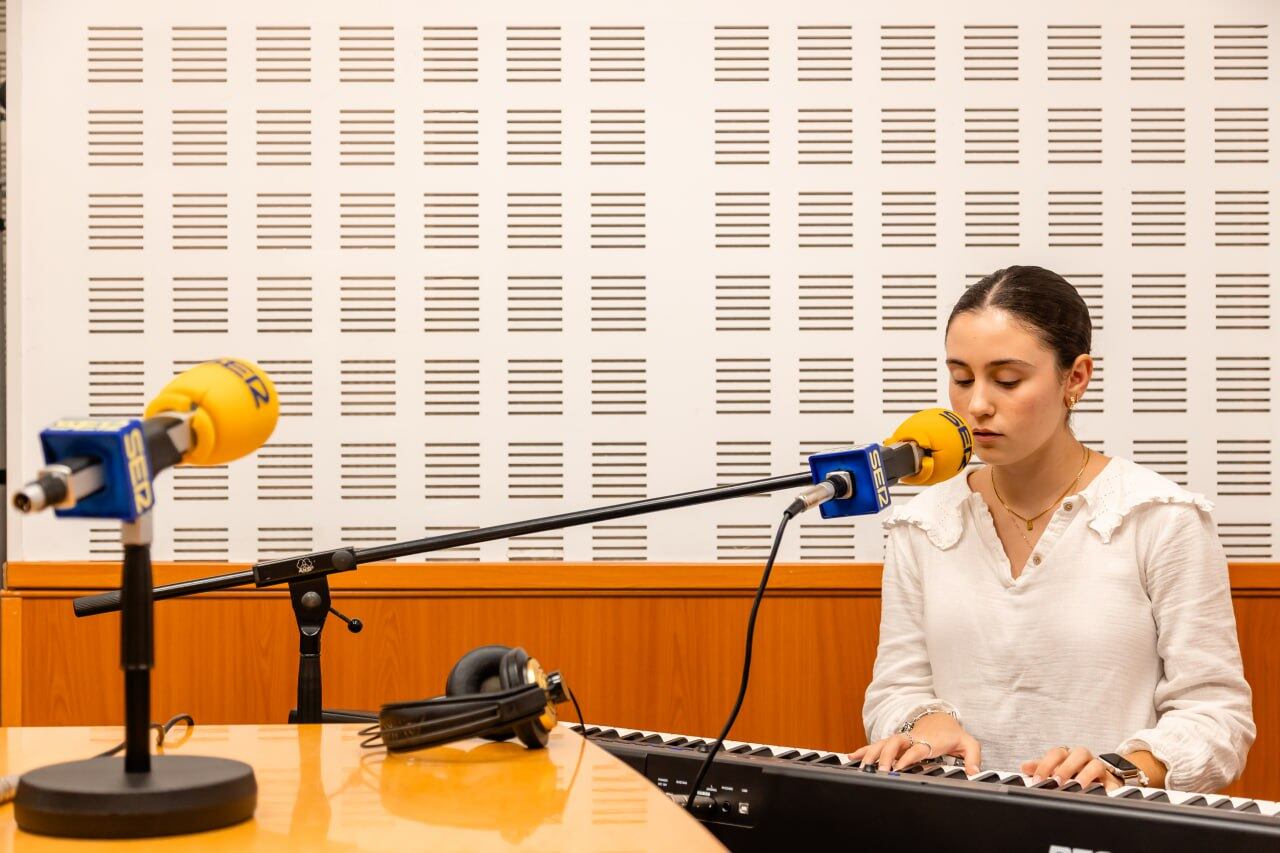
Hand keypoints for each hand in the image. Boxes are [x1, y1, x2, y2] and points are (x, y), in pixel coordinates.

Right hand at [850, 713, 980, 774]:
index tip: (900, 766)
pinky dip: (864, 750)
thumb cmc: (953, 734)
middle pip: (894, 743)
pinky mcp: (894, 742)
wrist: (940, 718)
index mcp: (929, 741)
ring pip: (882, 743)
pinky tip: (852, 757)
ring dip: (871, 753)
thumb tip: (973, 773)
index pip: (917, 749)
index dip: (908, 757)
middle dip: (886, 756)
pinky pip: (876, 744)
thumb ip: (973, 758)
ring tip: (862, 766)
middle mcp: (912, 739)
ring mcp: (901, 740)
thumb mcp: (969, 744)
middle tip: (881, 770)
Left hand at [1019, 746, 1122, 791]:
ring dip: (1085, 775)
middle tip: (1057, 782)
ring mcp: (1099, 768)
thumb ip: (1041, 768)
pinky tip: (1100, 794)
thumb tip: (1024, 767)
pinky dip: (1108, 788)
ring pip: (1096, 764)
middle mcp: (1084, 758)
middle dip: (1066, 767)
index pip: (1057, 752)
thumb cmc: (1075, 773)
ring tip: (1078, 787)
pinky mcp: (1112, 781)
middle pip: (1077, 753)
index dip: (1046, 764)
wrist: (1100, 779)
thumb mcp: (1056, 770)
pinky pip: (1113, 782)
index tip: (1039, 779)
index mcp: (1068, 754)